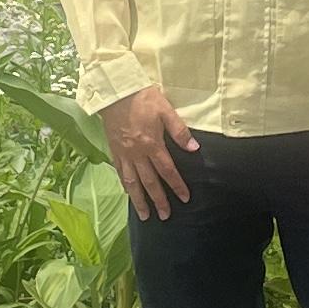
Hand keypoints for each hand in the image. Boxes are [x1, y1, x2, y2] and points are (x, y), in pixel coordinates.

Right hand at [104, 85, 199, 215]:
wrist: (115, 92)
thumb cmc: (143, 98)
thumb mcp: (165, 110)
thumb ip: (180, 131)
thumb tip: (194, 149)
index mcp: (152, 144)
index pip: (167, 170)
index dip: (177, 185)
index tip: (184, 198)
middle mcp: (137, 153)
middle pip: (149, 182)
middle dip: (158, 200)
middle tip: (165, 216)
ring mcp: (124, 154)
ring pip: (132, 182)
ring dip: (139, 200)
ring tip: (145, 215)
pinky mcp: (114, 150)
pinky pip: (120, 173)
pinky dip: (125, 186)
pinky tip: (129, 193)